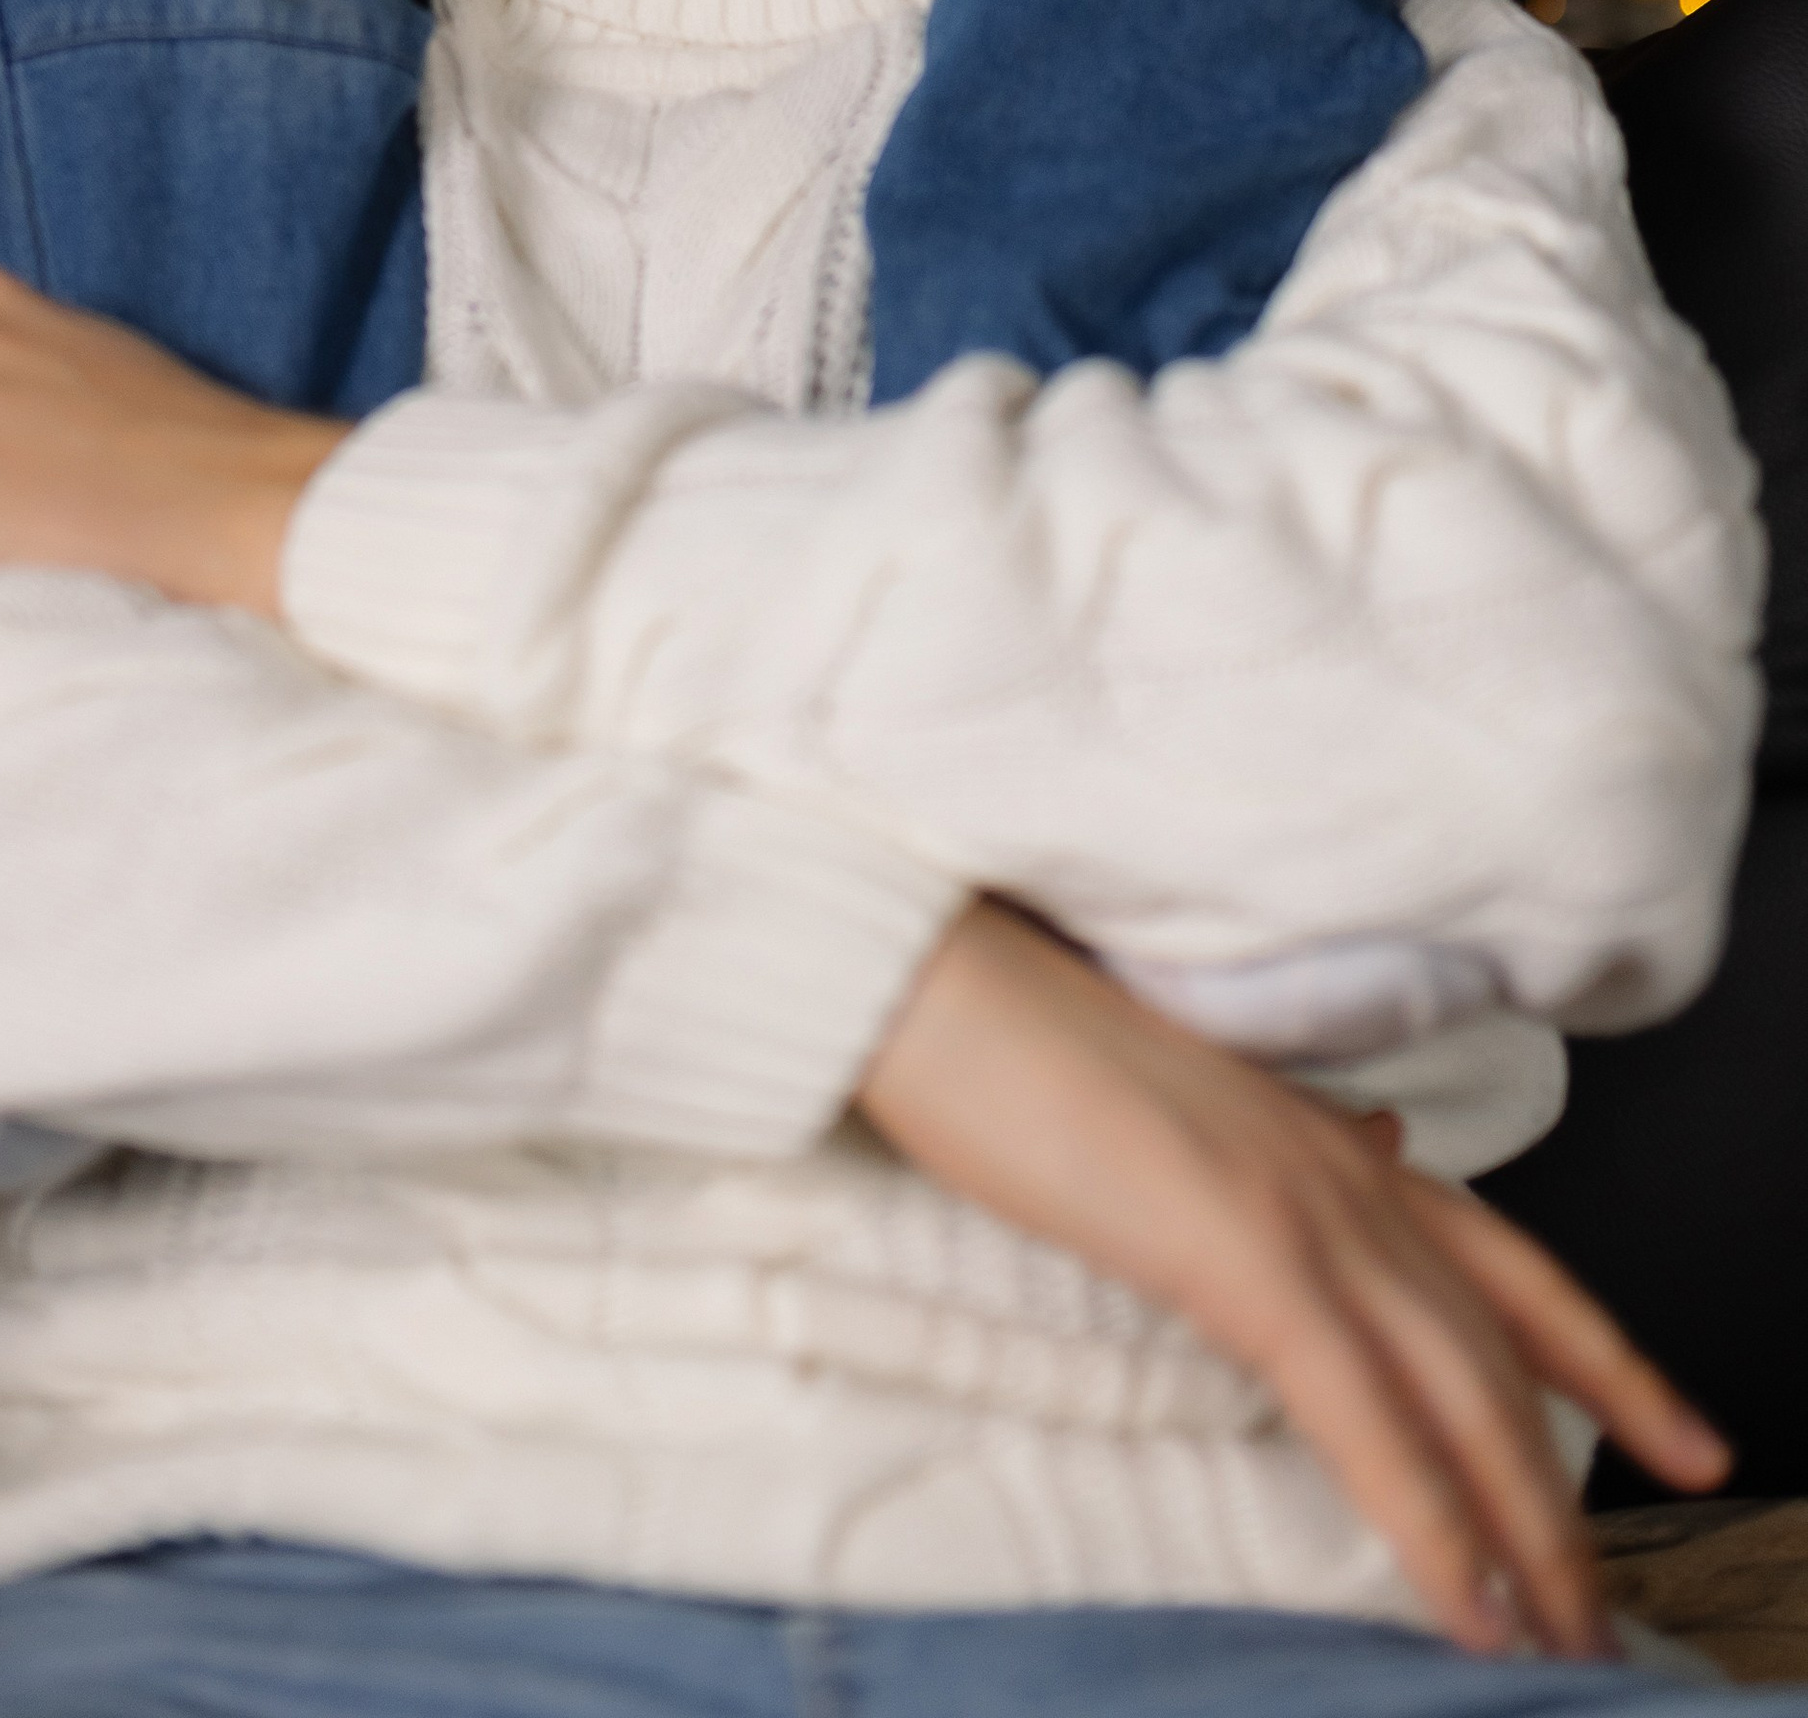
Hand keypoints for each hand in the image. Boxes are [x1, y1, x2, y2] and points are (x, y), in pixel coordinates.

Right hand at [861, 903, 1725, 1659]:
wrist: (937, 976)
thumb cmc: (1022, 1038)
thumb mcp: (1184, 1093)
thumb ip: (1291, 1137)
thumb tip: (1380, 1148)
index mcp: (1326, 1134)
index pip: (1506, 1262)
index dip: (1606, 1359)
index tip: (1682, 1437)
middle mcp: (1344, 1167)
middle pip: (1505, 1350)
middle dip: (1573, 1491)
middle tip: (1610, 1612)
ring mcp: (1303, 1206)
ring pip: (1465, 1395)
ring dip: (1529, 1535)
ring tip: (1562, 1643)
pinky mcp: (1242, 1254)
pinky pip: (1366, 1422)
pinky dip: (1430, 1526)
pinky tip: (1465, 1608)